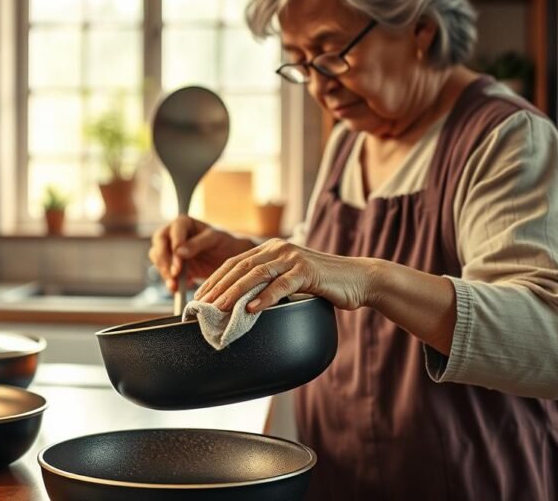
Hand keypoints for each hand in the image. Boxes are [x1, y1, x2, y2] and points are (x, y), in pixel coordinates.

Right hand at [148, 216, 254, 292]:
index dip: (174, 248)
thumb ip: (197, 244)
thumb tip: (178, 251)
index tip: (179, 265)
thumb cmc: (223, 243)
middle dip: (164, 260)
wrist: (227, 257)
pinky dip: (169, 281)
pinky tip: (177, 288)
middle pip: (159, 244)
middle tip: (174, 274)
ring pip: (157, 258)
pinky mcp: (171, 264)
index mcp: (183, 223)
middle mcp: (172, 233)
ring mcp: (170, 249)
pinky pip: (164, 272)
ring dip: (164, 272)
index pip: (172, 233)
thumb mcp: (214, 240)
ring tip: (175, 285)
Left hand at [192, 238, 376, 312]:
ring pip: (255, 274)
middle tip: (202, 306)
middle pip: (240, 267)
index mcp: (271, 249)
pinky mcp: (307, 271)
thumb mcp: (290, 282)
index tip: (199, 297)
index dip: (214, 279)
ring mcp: (292, 258)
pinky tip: (251, 309)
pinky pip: (280, 285)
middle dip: (218, 287)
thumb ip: (268, 286)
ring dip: (234, 293)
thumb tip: (242, 306)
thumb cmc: (324, 284)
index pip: (234, 262)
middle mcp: (278, 249)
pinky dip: (265, 298)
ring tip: (219, 308)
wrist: (358, 279)